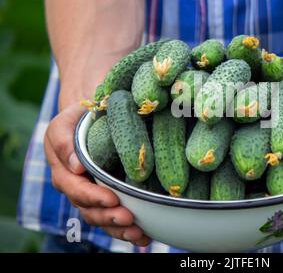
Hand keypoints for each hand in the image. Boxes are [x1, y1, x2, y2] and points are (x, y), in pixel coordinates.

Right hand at [45, 102, 150, 245]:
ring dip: (120, 229)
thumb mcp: (64, 124)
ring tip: (139, 233)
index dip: (94, 197)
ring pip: (103, 219)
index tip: (112, 199)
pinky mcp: (108, 198)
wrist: (90, 118)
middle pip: (90, 210)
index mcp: (64, 173)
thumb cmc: (77, 120)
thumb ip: (64, 143)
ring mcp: (93, 196)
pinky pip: (114, 218)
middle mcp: (78, 189)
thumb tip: (76, 167)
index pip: (77, 190)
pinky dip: (128, 231)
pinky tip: (145, 236)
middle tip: (129, 218)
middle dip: (110, 217)